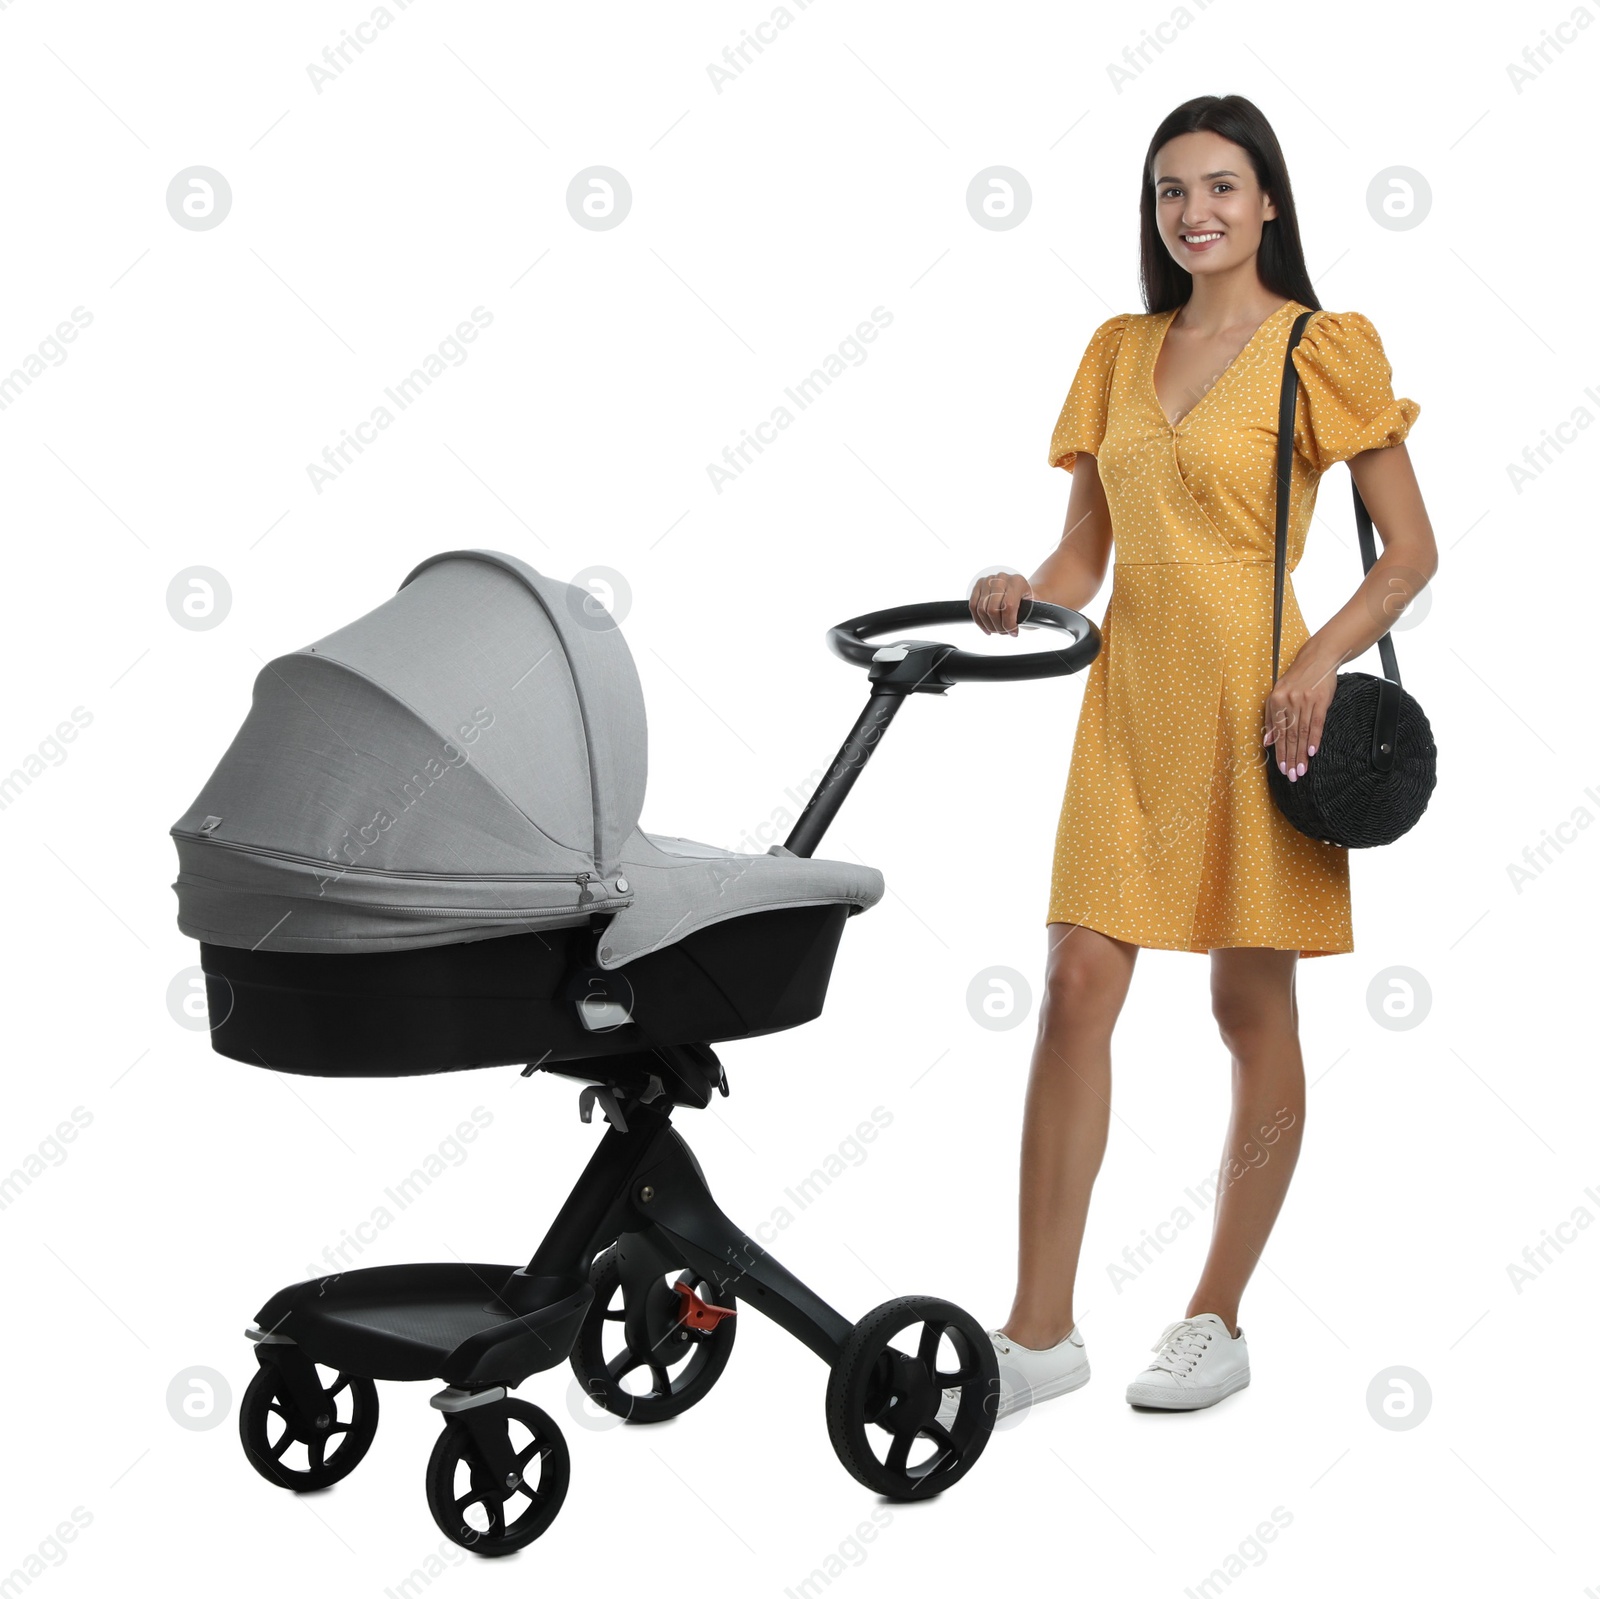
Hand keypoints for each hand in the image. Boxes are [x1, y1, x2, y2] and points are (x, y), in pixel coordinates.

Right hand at [969, 570, 1031, 636]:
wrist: (1020, 590)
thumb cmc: (1027, 600)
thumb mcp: (1032, 606)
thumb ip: (1024, 615)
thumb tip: (1012, 629)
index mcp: (1017, 582)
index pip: (1008, 607)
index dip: (1008, 624)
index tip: (1013, 633)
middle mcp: (1001, 578)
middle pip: (992, 610)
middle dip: (998, 627)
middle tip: (1004, 632)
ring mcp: (988, 580)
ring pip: (981, 609)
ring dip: (988, 625)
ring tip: (996, 630)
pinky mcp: (978, 585)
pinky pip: (972, 606)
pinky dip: (978, 621)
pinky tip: (986, 628)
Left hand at [1262, 650, 1336, 782]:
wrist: (1317, 659)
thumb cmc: (1296, 679)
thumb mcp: (1278, 695)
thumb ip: (1271, 718)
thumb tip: (1267, 741)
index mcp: (1275, 701)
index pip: (1277, 733)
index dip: (1280, 753)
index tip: (1282, 769)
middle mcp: (1288, 701)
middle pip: (1289, 736)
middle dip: (1290, 758)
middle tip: (1292, 776)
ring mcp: (1305, 701)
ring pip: (1302, 733)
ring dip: (1301, 753)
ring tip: (1302, 770)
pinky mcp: (1320, 700)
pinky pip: (1317, 723)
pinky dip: (1314, 738)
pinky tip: (1312, 752)